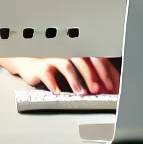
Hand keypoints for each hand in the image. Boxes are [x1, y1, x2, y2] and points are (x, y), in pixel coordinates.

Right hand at [0, 57, 119, 94]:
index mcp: (80, 50)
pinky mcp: (41, 66)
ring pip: (67, 66)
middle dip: (93, 76)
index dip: (106, 72)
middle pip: (84, 60)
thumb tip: (110, 88)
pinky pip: (48, 74)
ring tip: (81, 93)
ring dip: (75, 80)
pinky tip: (58, 92)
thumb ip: (92, 75)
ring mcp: (54, 57)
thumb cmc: (56, 65)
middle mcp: (68, 51)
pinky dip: (53, 83)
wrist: (30, 62)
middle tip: (99, 90)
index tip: (112, 86)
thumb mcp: (75, 68)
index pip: (97, 58)